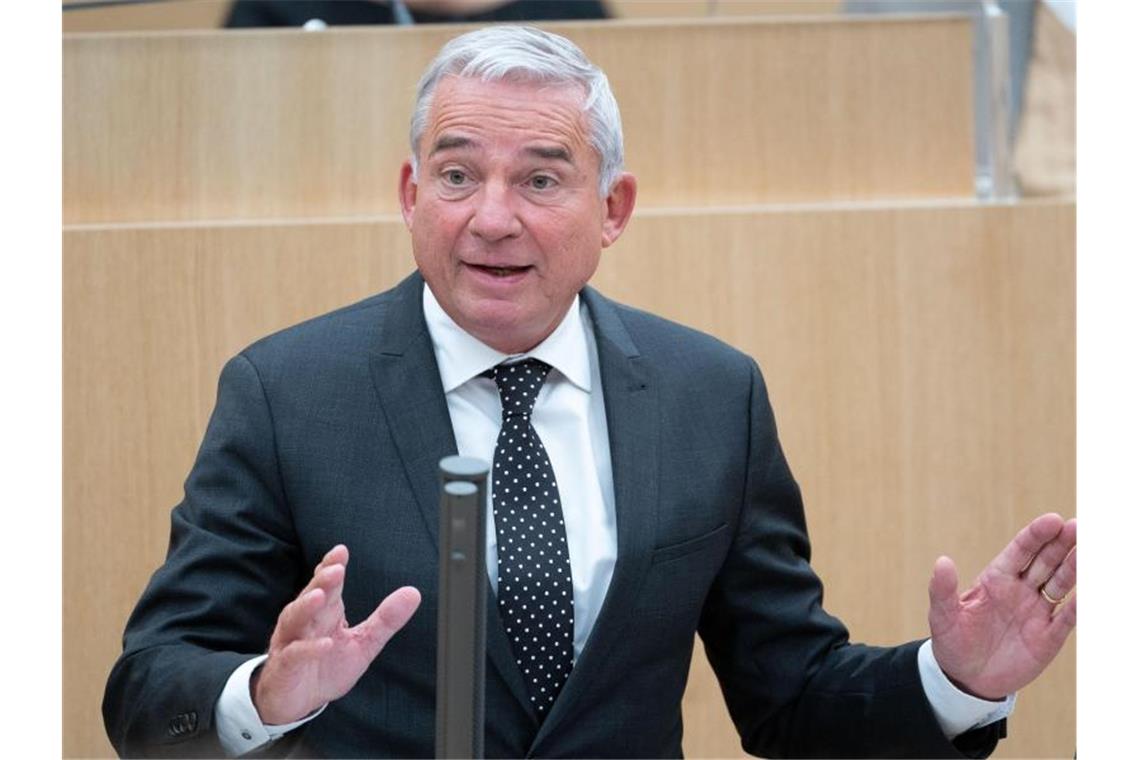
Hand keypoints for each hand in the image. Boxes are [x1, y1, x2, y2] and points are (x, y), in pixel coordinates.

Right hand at [251, 545, 420, 724]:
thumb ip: (386, 619)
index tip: (341, 551)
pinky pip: (295, 654)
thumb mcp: (363, 643)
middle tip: (336, 569)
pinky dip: (308, 648)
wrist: (297, 702)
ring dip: (306, 606)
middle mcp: (305, 621)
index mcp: (325, 612)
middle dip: (322, 581)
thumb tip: (413, 593)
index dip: (331, 566)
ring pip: (295, 618)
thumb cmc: (326, 667)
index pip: (327, 584)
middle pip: (311, 595)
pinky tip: (325, 643)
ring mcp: (291, 642)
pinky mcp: (285, 666)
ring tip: (320, 596)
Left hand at [927, 513, 1075, 699]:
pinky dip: (1079, 604)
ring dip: (1074, 568)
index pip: (1020, 551)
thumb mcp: (943, 616)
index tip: (1053, 520)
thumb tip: (942, 561)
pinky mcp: (1049, 636)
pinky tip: (1090, 592)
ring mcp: (1037, 611)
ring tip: (1089, 551)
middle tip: (1078, 526)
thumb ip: (943, 590)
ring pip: (1061, 583)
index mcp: (996, 579)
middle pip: (1045, 561)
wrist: (967, 678)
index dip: (1036, 535)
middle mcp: (1021, 590)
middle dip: (1061, 543)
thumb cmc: (953, 641)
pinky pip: (1068, 617)